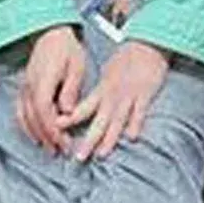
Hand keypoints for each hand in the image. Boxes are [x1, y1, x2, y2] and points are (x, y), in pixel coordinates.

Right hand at [17, 25, 87, 153]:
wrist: (51, 33)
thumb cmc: (66, 47)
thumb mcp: (76, 66)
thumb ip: (71, 90)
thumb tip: (67, 112)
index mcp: (43, 80)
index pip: (44, 112)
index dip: (53, 130)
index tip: (63, 141)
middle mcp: (29, 86)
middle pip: (34, 119)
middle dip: (47, 137)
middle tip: (59, 150)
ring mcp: (24, 87)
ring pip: (25, 117)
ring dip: (37, 135)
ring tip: (49, 147)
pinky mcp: (24, 88)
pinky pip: (21, 111)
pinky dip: (27, 126)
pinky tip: (35, 134)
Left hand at [57, 40, 170, 160]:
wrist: (146, 45)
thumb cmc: (126, 59)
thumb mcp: (107, 74)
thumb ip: (99, 92)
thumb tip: (87, 107)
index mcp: (102, 90)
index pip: (83, 109)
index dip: (69, 120)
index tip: (57, 130)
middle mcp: (113, 96)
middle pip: (98, 122)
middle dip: (88, 141)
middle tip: (78, 158)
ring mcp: (129, 96)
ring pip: (117, 121)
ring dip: (109, 138)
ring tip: (101, 154)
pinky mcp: (145, 94)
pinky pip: (140, 112)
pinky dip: (135, 123)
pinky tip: (131, 137)